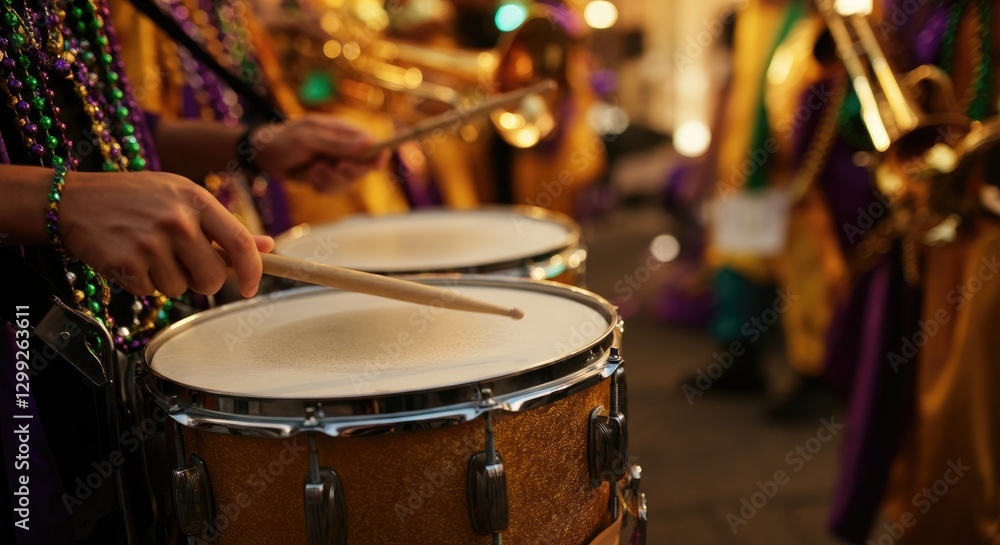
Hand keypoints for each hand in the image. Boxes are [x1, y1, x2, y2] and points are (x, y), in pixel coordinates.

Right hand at [59, 170, 272, 297]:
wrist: (74, 200)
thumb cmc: (136, 199)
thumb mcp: (182, 198)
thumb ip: (223, 225)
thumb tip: (267, 246)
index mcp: (196, 199)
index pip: (239, 242)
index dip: (253, 271)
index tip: (253, 288)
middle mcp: (177, 220)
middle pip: (214, 277)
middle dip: (205, 283)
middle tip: (187, 269)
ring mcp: (150, 241)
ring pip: (181, 289)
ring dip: (169, 281)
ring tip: (149, 253)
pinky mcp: (126, 262)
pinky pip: (151, 292)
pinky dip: (143, 284)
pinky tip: (129, 258)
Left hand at [252, 115, 389, 191]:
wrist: (263, 156)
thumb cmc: (285, 141)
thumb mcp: (310, 139)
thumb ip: (338, 143)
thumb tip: (368, 142)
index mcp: (343, 131)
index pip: (372, 142)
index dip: (378, 153)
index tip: (378, 163)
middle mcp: (344, 149)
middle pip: (363, 168)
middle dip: (347, 172)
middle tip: (334, 167)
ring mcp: (336, 164)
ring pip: (348, 182)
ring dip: (329, 180)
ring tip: (312, 170)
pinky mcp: (327, 178)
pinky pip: (334, 190)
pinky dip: (320, 186)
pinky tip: (308, 176)